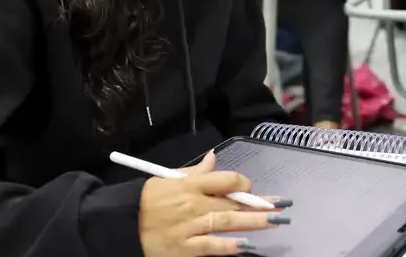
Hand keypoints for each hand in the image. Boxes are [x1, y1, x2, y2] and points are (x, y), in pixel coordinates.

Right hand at [139, 150, 279, 256]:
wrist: (124, 225)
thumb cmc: (148, 200)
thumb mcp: (167, 179)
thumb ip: (194, 171)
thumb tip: (214, 158)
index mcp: (191, 185)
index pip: (224, 179)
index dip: (243, 183)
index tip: (251, 187)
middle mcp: (194, 204)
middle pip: (232, 203)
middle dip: (258, 204)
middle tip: (281, 206)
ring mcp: (191, 227)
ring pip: (227, 223)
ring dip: (253, 222)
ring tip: (274, 221)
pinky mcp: (186, 248)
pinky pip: (212, 247)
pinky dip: (229, 246)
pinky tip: (246, 245)